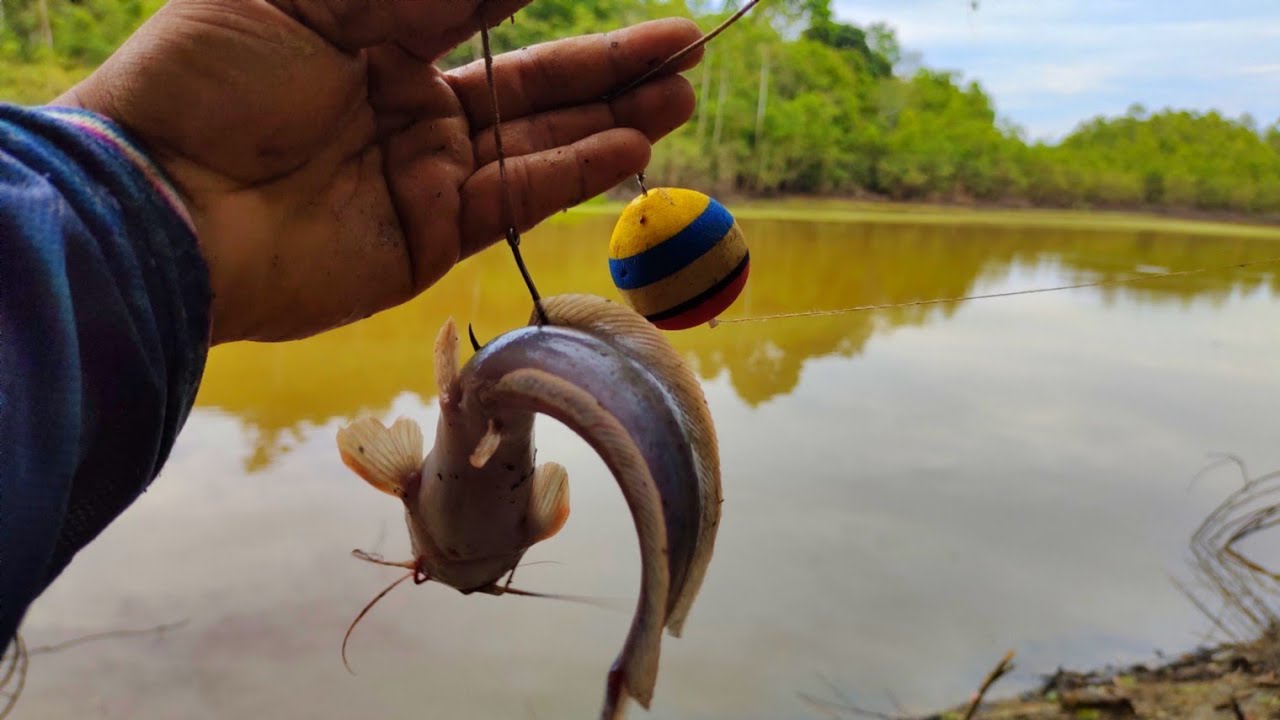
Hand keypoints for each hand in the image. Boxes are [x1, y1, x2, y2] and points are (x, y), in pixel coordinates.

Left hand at [56, 1, 700, 343]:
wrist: (163, 202)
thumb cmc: (215, 77)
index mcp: (371, 35)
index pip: (484, 12)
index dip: (547, 1)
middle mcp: (406, 103)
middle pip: (529, 83)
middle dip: (609, 66)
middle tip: (687, 49)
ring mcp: (422, 173)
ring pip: (536, 142)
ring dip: (610, 118)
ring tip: (679, 93)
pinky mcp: (429, 237)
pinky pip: (514, 197)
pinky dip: (573, 173)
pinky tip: (628, 146)